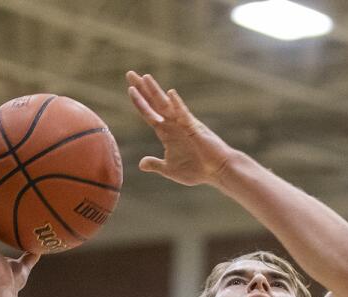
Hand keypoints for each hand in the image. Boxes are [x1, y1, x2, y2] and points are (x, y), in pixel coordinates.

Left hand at [127, 70, 233, 186]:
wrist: (218, 172)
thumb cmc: (198, 170)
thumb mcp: (171, 169)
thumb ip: (156, 164)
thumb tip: (141, 164)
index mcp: (166, 133)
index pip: (149, 114)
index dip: (139, 102)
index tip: (130, 89)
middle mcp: (173, 125)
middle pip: (154, 103)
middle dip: (142, 89)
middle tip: (130, 74)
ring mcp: (184, 124)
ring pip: (166, 105)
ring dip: (155, 91)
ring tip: (144, 77)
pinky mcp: (195, 129)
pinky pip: (184, 115)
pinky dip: (177, 105)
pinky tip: (170, 94)